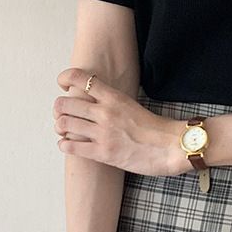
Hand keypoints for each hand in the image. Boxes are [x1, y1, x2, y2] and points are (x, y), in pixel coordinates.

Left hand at [52, 67, 192, 175]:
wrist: (172, 147)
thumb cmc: (155, 129)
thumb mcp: (131, 106)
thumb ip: (112, 102)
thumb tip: (95, 101)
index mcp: (114, 97)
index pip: (80, 78)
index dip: (65, 79)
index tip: (63, 85)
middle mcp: (105, 112)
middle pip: (65, 103)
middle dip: (59, 109)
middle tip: (62, 114)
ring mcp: (103, 133)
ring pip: (65, 123)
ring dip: (60, 127)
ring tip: (64, 130)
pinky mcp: (103, 153)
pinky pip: (71, 146)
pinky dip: (64, 144)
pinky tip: (67, 144)